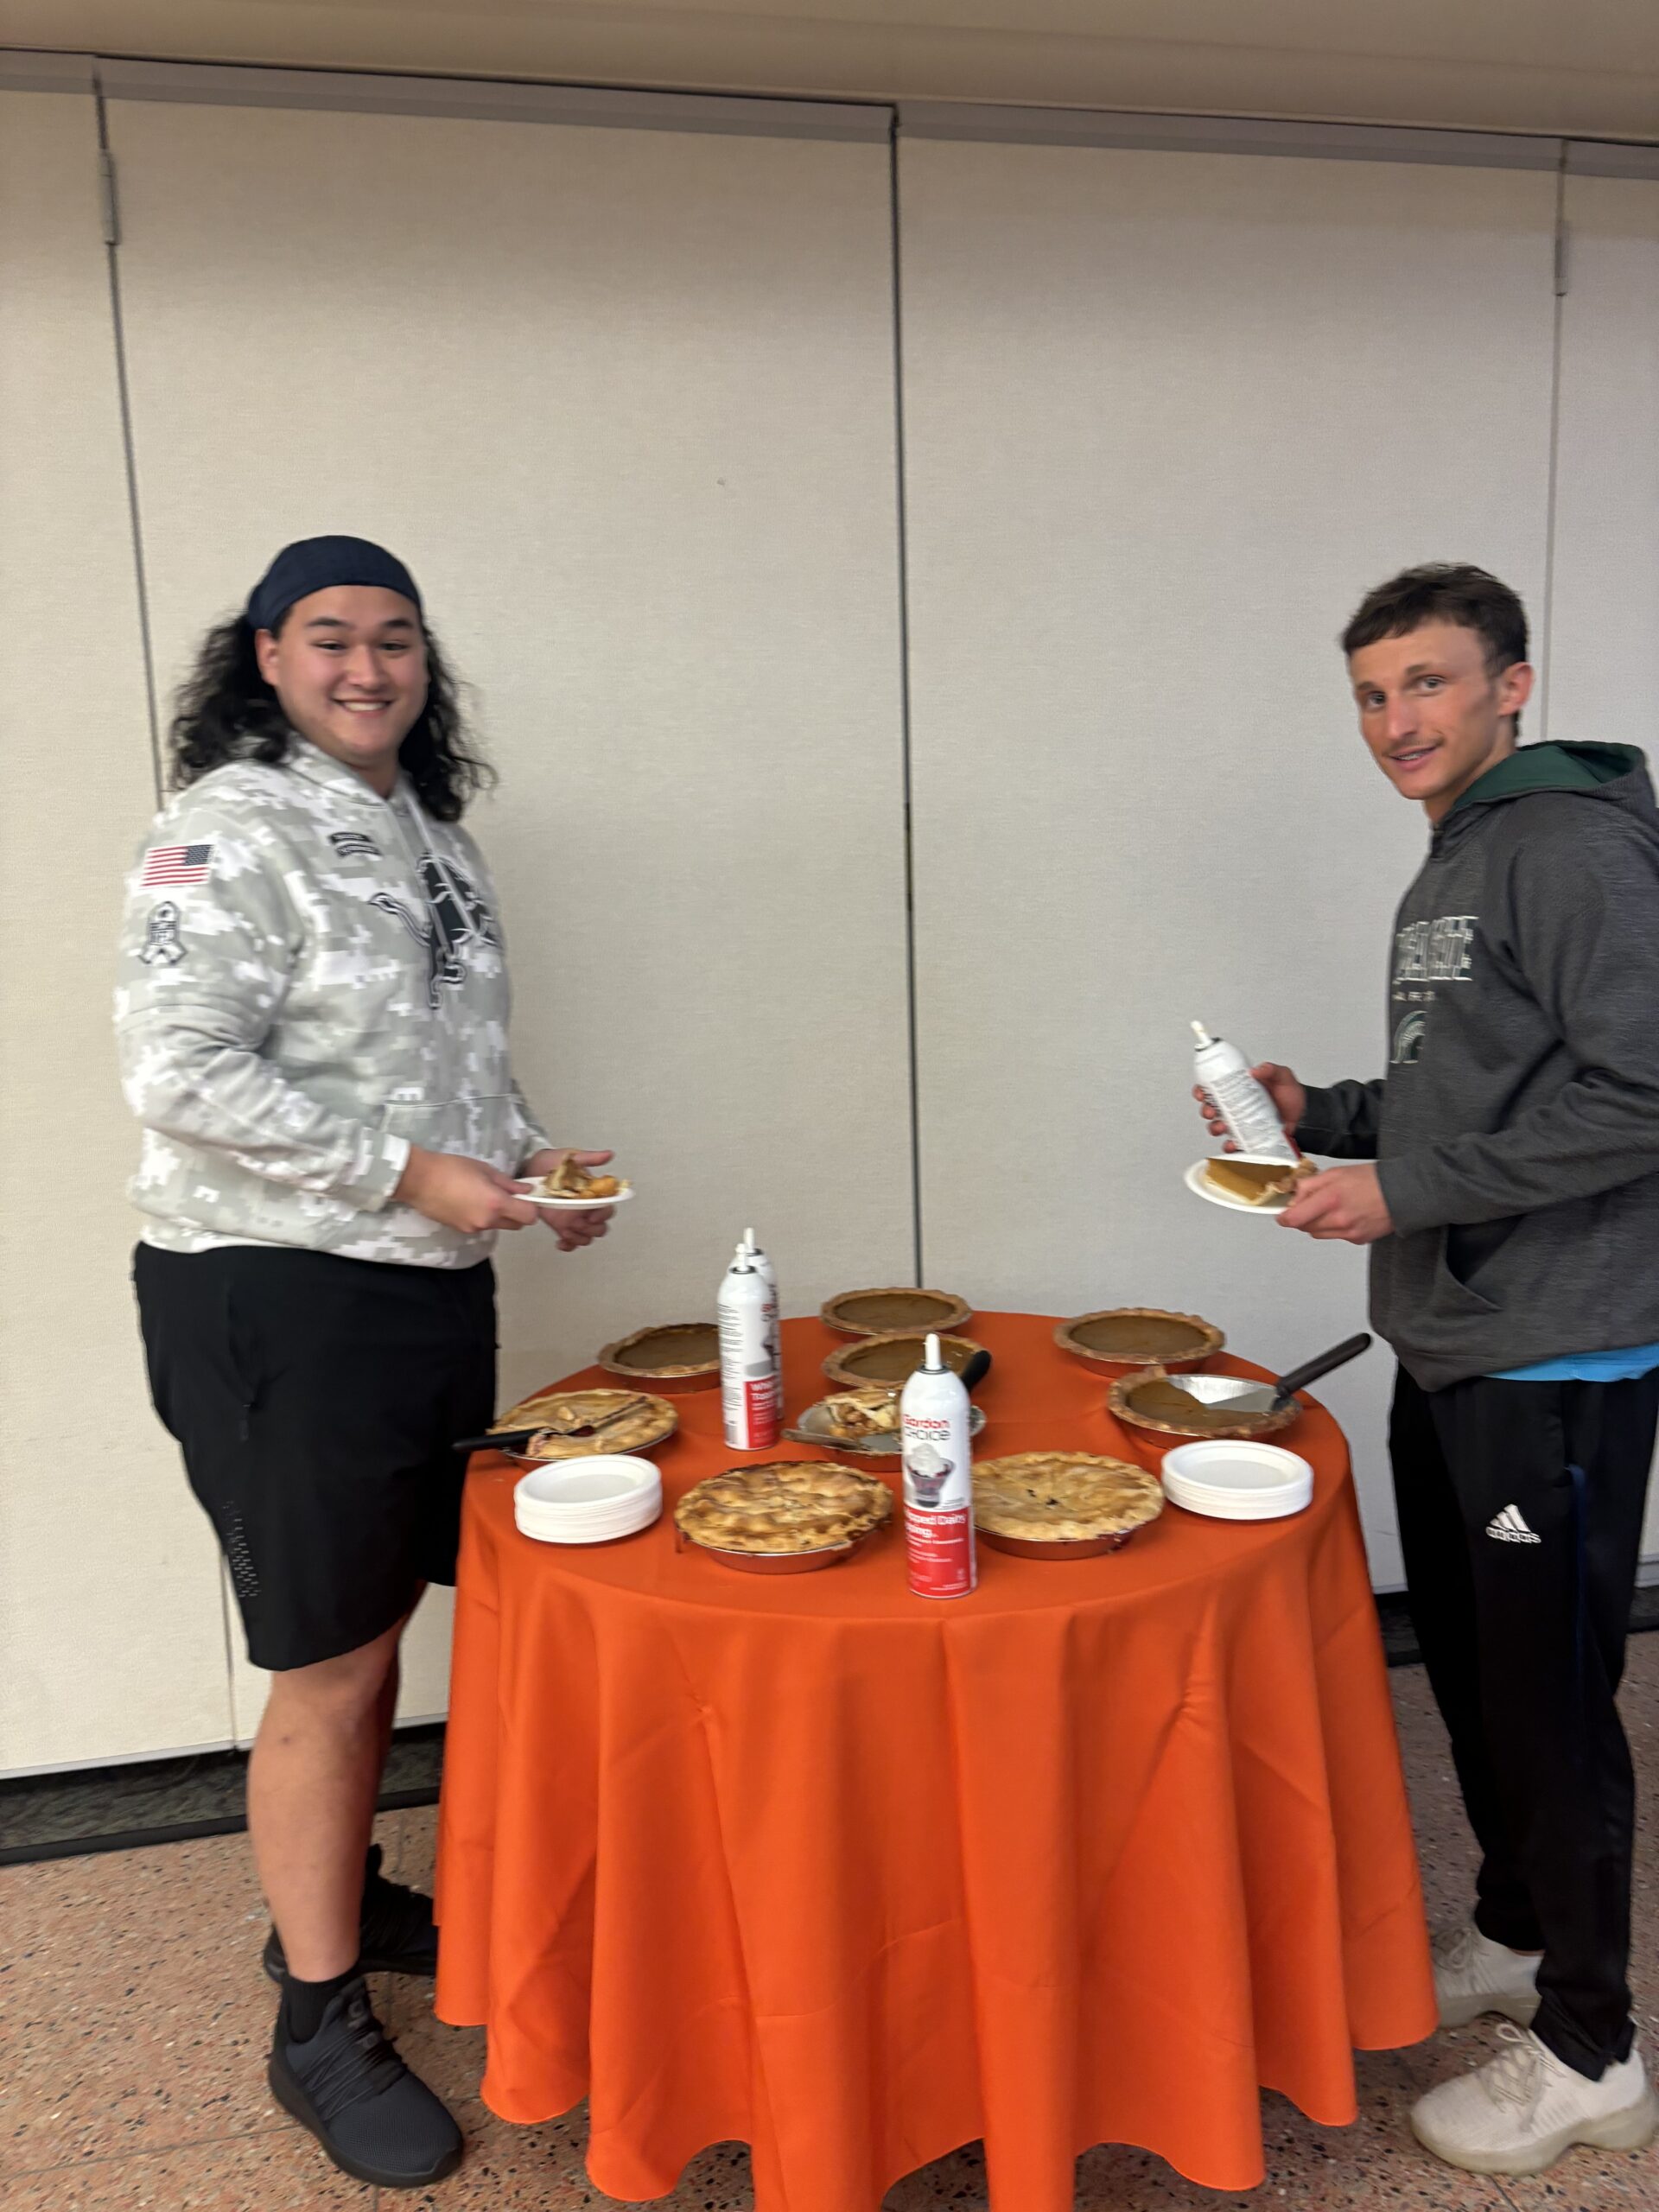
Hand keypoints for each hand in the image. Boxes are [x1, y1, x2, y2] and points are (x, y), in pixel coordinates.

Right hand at [396, 1147, 537, 1234]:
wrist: (419, 1180)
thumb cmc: (452, 1168)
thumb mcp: (484, 1169)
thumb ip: (508, 1183)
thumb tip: (527, 1190)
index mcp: (496, 1204)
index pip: (529, 1217)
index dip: (531, 1207)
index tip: (525, 1196)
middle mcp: (488, 1221)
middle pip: (517, 1225)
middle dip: (517, 1213)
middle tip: (506, 1195)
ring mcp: (474, 1228)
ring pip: (498, 1226)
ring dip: (499, 1215)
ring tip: (483, 1196)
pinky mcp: (461, 1231)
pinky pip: (482, 1225)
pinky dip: (483, 1217)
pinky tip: (469, 1202)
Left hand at [520, 1148, 615, 1253]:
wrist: (529, 1169)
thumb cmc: (552, 1162)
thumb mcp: (571, 1157)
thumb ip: (589, 1158)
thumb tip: (609, 1155)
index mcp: (592, 1193)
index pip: (607, 1208)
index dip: (603, 1215)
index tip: (591, 1216)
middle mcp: (586, 1208)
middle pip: (600, 1227)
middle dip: (591, 1229)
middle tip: (577, 1223)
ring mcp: (574, 1219)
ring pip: (587, 1237)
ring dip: (579, 1237)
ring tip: (566, 1231)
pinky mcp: (561, 1226)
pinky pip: (571, 1242)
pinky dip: (568, 1246)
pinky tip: (560, 1242)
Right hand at [1193, 1063, 1306, 1150]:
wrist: (1306, 1116)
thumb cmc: (1291, 1095)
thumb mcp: (1282, 1077)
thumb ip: (1271, 1070)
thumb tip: (1256, 1070)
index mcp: (1239, 1090)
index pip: (1214, 1089)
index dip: (1202, 1090)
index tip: (1201, 1093)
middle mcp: (1237, 1107)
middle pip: (1211, 1109)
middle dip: (1206, 1111)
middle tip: (1211, 1111)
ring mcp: (1241, 1123)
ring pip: (1218, 1127)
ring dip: (1215, 1128)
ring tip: (1222, 1127)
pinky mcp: (1248, 1138)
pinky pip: (1234, 1144)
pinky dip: (1230, 1146)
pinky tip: (1233, 1144)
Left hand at [1279, 1162, 1393, 1243]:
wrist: (1402, 1192)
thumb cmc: (1372, 1179)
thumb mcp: (1336, 1173)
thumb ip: (1311, 1185)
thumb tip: (1294, 1196)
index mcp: (1329, 1200)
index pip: (1294, 1218)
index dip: (1284, 1217)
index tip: (1282, 1214)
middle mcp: (1337, 1220)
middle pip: (1304, 1227)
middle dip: (1302, 1217)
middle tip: (1310, 1205)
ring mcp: (1348, 1233)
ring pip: (1318, 1233)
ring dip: (1317, 1223)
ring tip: (1331, 1208)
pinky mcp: (1357, 1240)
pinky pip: (1335, 1236)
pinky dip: (1334, 1228)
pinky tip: (1346, 1214)